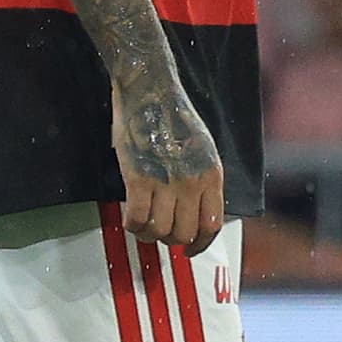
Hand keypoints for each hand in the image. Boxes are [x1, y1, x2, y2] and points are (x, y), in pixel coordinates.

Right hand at [110, 74, 224, 249]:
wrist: (150, 92)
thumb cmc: (172, 118)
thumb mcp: (203, 150)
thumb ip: (202, 181)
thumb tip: (193, 213)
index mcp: (212, 176)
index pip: (211, 226)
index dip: (199, 245)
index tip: (189, 250)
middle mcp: (192, 182)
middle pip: (184, 233)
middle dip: (170, 240)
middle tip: (159, 232)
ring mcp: (165, 181)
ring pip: (159, 230)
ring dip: (148, 235)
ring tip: (141, 227)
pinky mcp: (139, 178)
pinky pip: (136, 218)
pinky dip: (132, 225)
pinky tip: (129, 218)